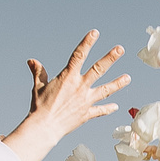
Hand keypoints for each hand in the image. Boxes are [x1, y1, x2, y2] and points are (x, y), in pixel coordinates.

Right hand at [0, 32, 128, 160]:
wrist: (45, 127)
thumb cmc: (39, 107)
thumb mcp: (38, 86)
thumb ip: (38, 72)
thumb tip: (31, 61)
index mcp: (68, 77)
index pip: (79, 55)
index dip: (87, 43)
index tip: (95, 33)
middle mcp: (80, 87)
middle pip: (98, 69)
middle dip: (110, 58)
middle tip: (120, 49)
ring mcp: (86, 100)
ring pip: (105, 89)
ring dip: (117, 83)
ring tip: (128, 78)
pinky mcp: (87, 114)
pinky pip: (100, 110)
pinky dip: (108, 109)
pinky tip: (116, 106)